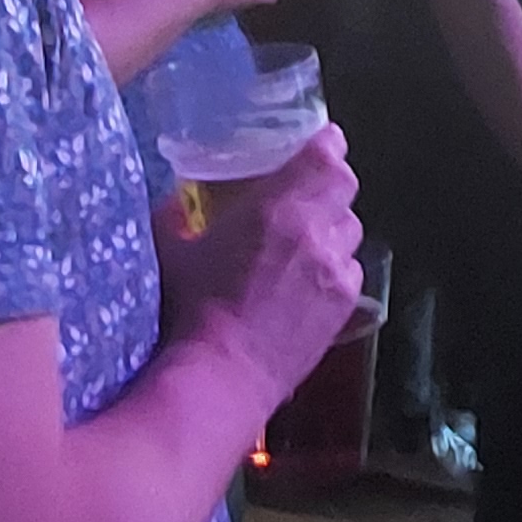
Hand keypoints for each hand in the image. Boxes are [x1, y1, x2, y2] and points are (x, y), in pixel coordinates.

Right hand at [157, 127, 362, 422]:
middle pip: (345, 187)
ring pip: (351, 232)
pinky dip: (334, 269)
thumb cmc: (189, 311)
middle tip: (302, 195)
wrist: (220, 377)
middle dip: (327, 185)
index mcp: (278, 207)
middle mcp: (317, 233)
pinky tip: (307, 284)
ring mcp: (336, 272)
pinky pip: (350, 272)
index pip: (326, 153)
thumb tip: (173, 203)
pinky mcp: (344, 307)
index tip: (315, 145)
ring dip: (331, 230)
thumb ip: (173, 217)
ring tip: (302, 245)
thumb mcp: (171, 253)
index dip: (324, 145)